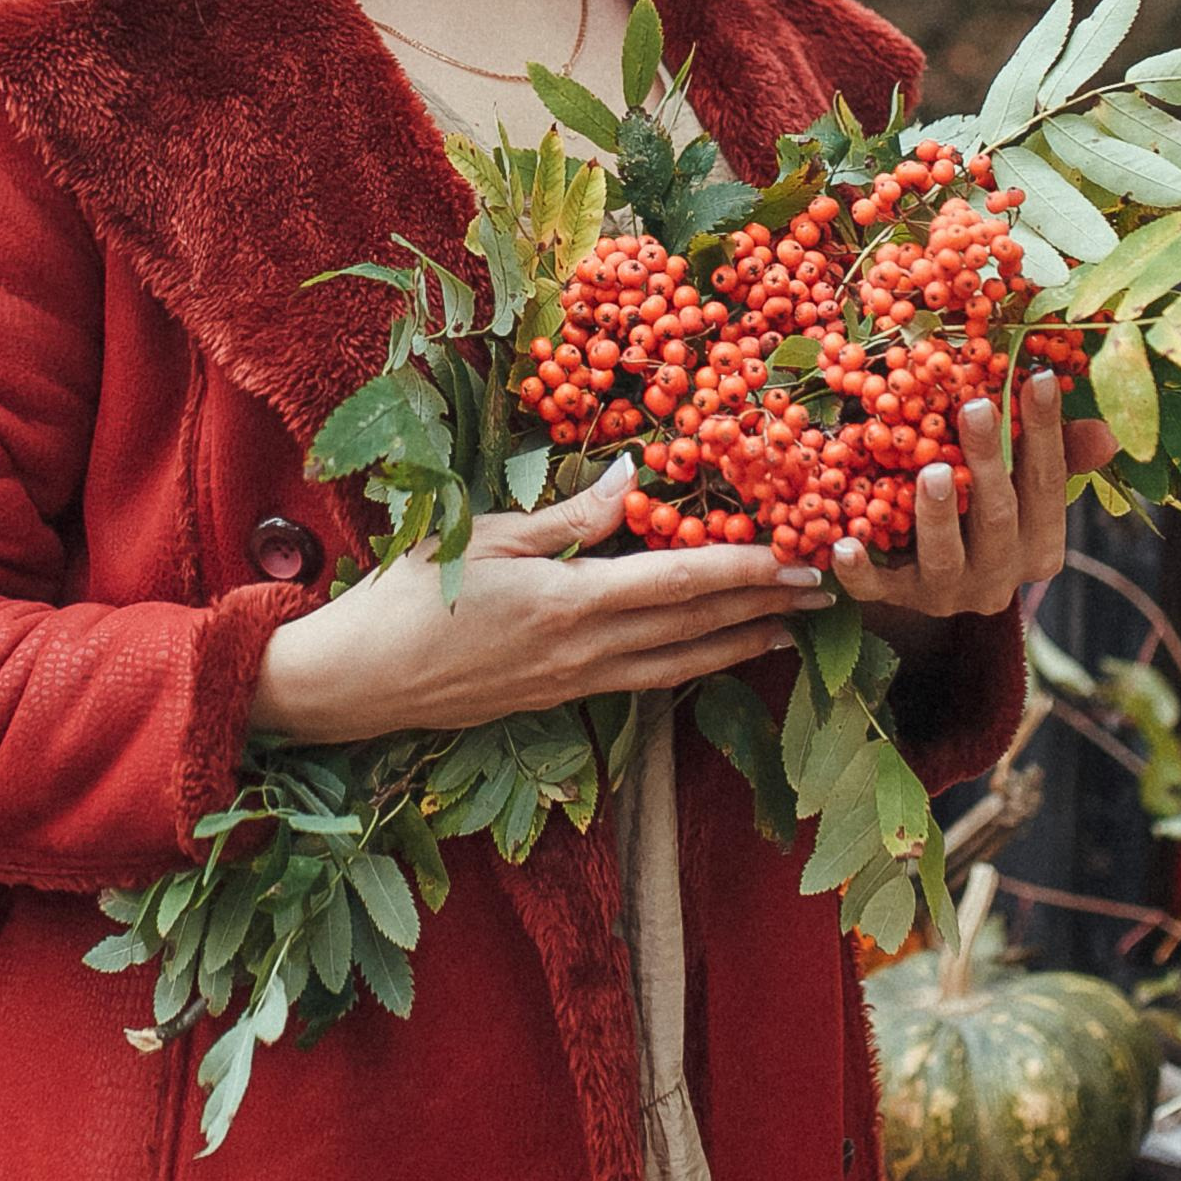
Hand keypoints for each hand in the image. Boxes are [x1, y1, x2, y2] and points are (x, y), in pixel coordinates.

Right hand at [250, 461, 826, 747]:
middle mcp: (584, 654)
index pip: (678, 585)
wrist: (355, 684)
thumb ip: (566, 520)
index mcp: (568, 605)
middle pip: (694, 630)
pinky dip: (689, 666)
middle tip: (825, 588)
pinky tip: (711, 656)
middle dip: (764, 609)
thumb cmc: (405, 600)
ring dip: (739, 646)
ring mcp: (574, 684)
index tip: (797, 556)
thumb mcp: (482, 539)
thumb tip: (633, 479)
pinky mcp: (558, 700)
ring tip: (792, 630)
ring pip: (678, 665)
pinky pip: (643, 681)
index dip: (745, 571)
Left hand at [831, 370, 1115, 631]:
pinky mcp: (899, 603)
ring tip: (930, 472)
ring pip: (946, 558)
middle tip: (976, 408)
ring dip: (939, 515)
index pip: (1047, 484)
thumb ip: (1058, 457)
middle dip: (989, 463)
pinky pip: (878, 590)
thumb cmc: (983, 513)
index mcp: (1040, 546)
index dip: (1044, 431)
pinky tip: (845, 544)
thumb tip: (1106, 432)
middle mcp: (1001, 577)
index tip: (1035, 377)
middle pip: (998, 519)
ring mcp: (949, 594)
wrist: (929, 587)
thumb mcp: (1022, 488)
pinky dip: (861, 572)